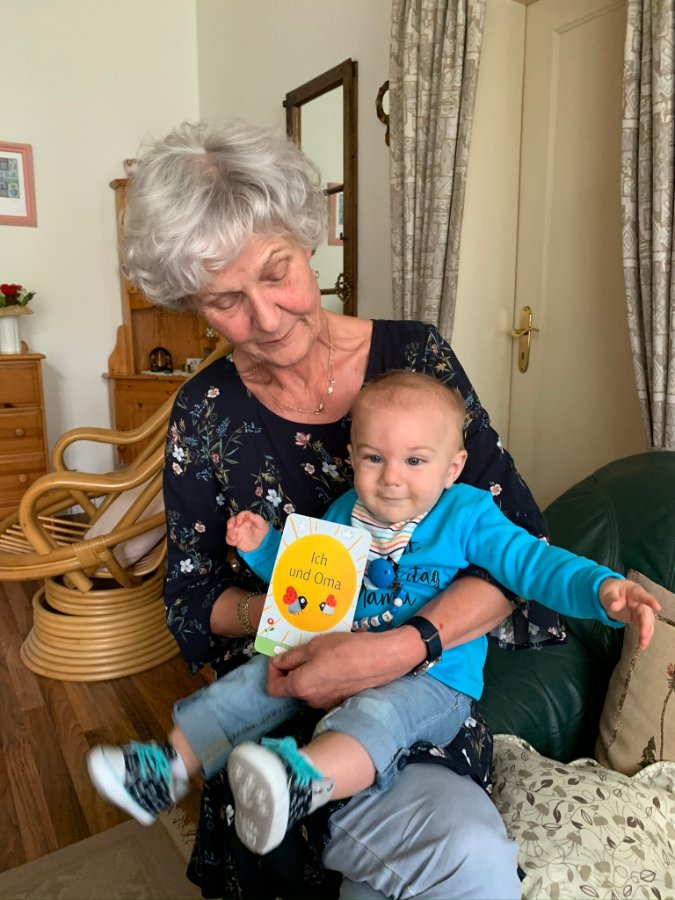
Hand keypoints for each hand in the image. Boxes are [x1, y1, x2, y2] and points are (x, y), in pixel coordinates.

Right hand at [226, 511, 268, 553]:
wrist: (260, 545)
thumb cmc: (262, 533)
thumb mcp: (262, 525)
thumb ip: (257, 519)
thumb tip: (251, 514)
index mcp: (247, 519)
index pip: (241, 515)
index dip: (239, 517)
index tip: (239, 522)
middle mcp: (240, 524)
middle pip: (232, 520)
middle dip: (230, 524)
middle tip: (234, 529)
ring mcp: (236, 531)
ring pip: (229, 530)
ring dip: (230, 533)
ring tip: (235, 538)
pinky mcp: (234, 538)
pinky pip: (228, 538)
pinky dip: (229, 540)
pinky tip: (235, 543)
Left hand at [266, 630, 413, 708]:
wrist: (382, 659)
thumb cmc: (348, 649)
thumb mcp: (315, 645)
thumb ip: (292, 656)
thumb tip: (277, 661)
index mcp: (301, 686)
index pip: (273, 688)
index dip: (273, 671)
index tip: (281, 657)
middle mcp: (311, 700)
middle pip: (292, 687)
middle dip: (294, 670)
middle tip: (305, 650)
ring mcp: (327, 703)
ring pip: (310, 688)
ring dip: (311, 673)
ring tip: (325, 654)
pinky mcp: (341, 701)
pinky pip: (325, 690)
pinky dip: (326, 678)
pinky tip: (338, 664)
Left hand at [599, 577, 660, 649]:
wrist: (612, 594)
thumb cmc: (612, 590)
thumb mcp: (609, 592)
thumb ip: (612, 599)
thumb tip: (614, 606)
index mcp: (634, 592)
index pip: (643, 596)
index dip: (651, 601)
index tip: (657, 607)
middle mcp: (641, 602)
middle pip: (646, 613)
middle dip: (646, 625)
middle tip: (643, 636)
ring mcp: (642, 611)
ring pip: (648, 623)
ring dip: (647, 634)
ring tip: (642, 645)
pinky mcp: (639, 619)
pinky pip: (644, 628)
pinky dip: (644, 637)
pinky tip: (641, 645)